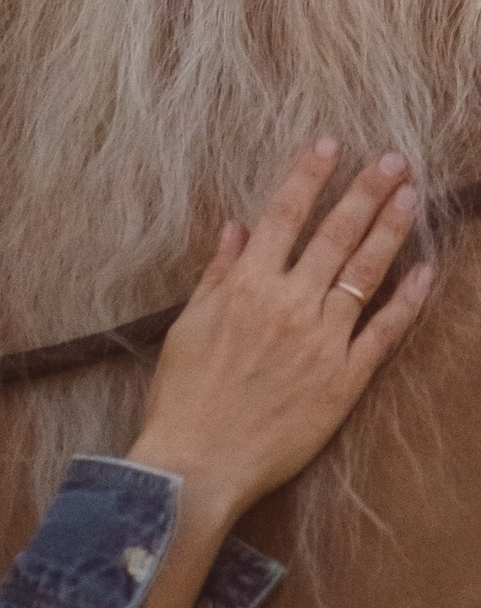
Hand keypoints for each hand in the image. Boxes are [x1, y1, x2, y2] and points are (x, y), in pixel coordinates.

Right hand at [129, 139, 431, 534]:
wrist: (198, 463)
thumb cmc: (182, 399)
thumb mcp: (185, 327)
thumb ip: (216, 275)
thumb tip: (236, 228)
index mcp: (244, 286)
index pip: (284, 214)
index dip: (310, 175)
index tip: (331, 144)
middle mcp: (288, 303)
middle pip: (335, 233)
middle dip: (366, 190)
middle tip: (394, 158)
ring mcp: (321, 339)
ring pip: (365, 271)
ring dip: (391, 228)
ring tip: (411, 195)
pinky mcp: (343, 378)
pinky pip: (384, 330)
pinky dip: (407, 299)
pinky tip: (425, 270)